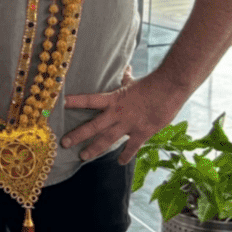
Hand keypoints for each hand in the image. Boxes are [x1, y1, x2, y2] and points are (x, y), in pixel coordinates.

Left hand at [61, 67, 186, 164]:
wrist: (171, 87)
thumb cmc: (153, 83)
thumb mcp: (134, 81)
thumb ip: (126, 79)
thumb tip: (125, 69)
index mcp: (113, 99)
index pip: (89, 100)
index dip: (75, 101)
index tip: (61, 104)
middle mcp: (117, 113)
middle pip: (93, 126)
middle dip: (78, 135)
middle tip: (64, 143)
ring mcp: (128, 124)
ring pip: (107, 139)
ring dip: (94, 149)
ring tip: (83, 156)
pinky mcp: (142, 132)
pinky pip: (131, 147)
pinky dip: (125, 155)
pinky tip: (120, 162)